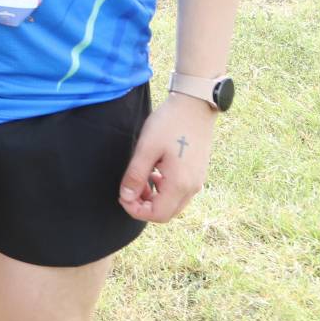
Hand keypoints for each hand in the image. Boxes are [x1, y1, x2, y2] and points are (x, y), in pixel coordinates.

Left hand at [117, 92, 216, 222]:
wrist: (195, 105)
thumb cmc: (169, 123)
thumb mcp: (146, 149)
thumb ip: (135, 175)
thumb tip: (126, 197)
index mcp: (180, 184)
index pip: (158, 215)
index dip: (136, 210)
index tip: (122, 195)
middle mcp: (192, 187)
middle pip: (166, 213)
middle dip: (144, 206)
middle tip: (128, 188)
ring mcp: (197, 181)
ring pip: (172, 204)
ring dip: (153, 198)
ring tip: (139, 178)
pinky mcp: (197, 173)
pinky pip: (179, 192)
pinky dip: (163, 190)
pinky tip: (153, 173)